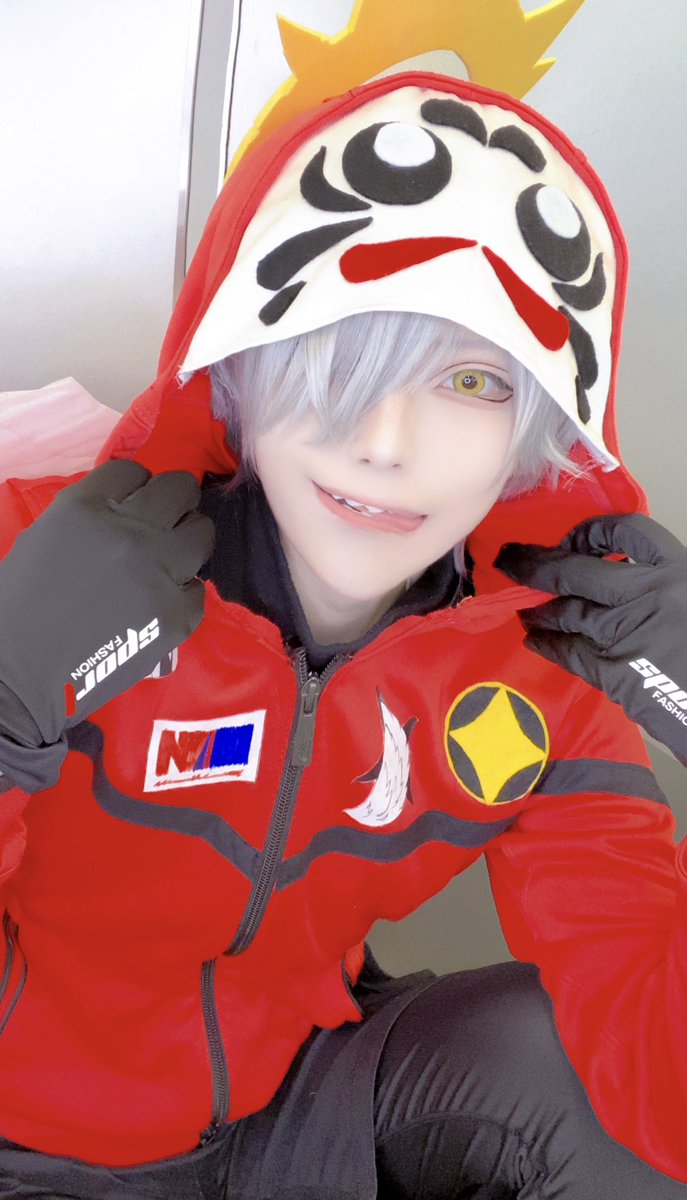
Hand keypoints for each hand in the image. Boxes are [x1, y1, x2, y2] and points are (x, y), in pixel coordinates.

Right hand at [0, 460, 214, 791]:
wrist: (21, 675)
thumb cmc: (20, 607)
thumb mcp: (43, 539)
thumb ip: (89, 517)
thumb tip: (127, 509)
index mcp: (86, 509)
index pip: (133, 470)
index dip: (134, 487)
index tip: (133, 504)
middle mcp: (130, 532)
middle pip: (179, 489)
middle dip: (174, 502)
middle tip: (165, 522)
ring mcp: (159, 573)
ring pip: (202, 532)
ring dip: (187, 541)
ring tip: (170, 560)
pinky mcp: (176, 614)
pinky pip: (198, 589)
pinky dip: (181, 595)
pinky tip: (158, 606)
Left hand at [495, 514, 686, 764]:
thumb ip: (665, 581)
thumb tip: (623, 571)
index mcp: (678, 569)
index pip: (627, 531)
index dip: (591, 532)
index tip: (572, 541)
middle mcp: (649, 593)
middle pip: (576, 570)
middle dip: (535, 563)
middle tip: (509, 559)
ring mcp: (627, 632)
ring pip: (566, 611)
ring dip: (538, 608)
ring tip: (523, 607)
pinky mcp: (614, 672)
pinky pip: (569, 651)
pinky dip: (548, 644)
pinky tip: (534, 640)